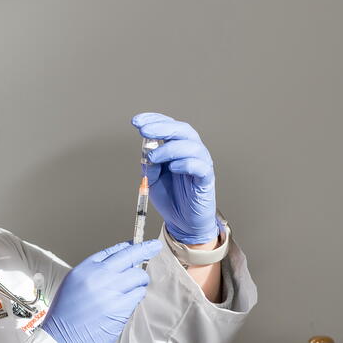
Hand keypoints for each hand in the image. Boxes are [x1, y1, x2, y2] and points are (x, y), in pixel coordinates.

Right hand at [41, 240, 161, 342]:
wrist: (63, 336)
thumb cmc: (66, 312)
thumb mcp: (74, 282)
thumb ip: (94, 270)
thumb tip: (117, 262)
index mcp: (85, 268)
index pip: (113, 250)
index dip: (130, 245)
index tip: (140, 242)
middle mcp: (98, 276)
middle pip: (130, 256)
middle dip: (146, 249)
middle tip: (154, 247)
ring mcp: (111, 291)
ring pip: (138, 276)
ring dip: (139, 281)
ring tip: (131, 288)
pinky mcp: (120, 307)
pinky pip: (138, 295)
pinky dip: (137, 296)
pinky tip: (127, 301)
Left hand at [131, 112, 218, 244]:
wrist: (183, 222)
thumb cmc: (171, 197)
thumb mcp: (153, 179)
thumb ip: (150, 165)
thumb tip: (147, 152)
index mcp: (177, 148)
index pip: (169, 126)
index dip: (154, 120)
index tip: (136, 121)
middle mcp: (191, 152)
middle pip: (182, 130)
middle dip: (162, 127)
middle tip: (144, 130)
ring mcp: (201, 164)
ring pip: (192, 146)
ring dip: (169, 148)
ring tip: (153, 158)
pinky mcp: (206, 180)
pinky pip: (201, 166)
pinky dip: (186, 163)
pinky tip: (173, 168)